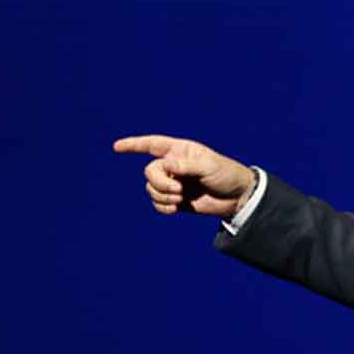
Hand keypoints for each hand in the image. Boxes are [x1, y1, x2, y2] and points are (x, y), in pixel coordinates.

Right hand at [113, 134, 254, 217]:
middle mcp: (174, 166)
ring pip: (151, 189)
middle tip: (178, 191)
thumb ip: (186, 166)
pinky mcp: (176, 200)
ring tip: (181, 199)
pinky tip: (175, 209)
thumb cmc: (227, 175)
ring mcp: (174, 183)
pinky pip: (157, 203)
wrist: (237, 198)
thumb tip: (166, 166)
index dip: (134, 145)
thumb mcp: (209, 167)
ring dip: (163, 196)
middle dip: (159, 183)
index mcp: (181, 151)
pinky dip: (163, 207)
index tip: (117, 147)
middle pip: (149, 172)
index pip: (153, 144)